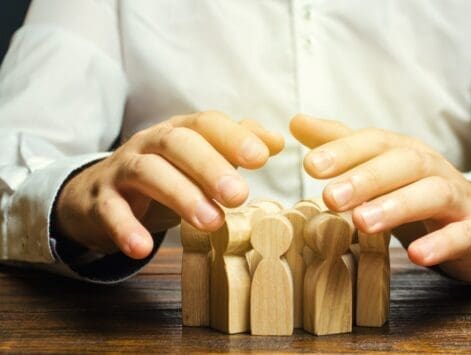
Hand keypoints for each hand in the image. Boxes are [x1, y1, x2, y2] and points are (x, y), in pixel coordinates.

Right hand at [56, 111, 283, 258]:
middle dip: (210, 167)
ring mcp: (122, 170)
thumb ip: (233, 148)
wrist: (98, 194)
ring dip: (181, 195)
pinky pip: (110, 211)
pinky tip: (144, 248)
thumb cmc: (164, 176)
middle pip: (178, 143)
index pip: (206, 123)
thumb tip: (276, 142)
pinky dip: (126, 228)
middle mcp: (150, 143)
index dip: (233, 137)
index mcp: (179, 131)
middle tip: (239, 195)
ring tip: (211, 222)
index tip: (262, 158)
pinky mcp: (99, 200)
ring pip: (148, 172)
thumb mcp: (198, 160)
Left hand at [290, 114, 470, 281]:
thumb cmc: (417, 192)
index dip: (344, 151)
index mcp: (404, 152)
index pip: (375, 142)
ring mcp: (457, 199)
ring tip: (362, 222)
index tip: (310, 166)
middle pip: (402, 164)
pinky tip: (416, 256)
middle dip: (365, 178)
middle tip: (330, 198)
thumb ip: (341, 147)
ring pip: (432, 194)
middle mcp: (431, 168)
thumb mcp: (380, 167)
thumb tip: (295, 121)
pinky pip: (461, 234)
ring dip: (397, 206)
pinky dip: (440, 243)